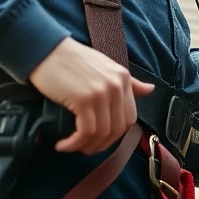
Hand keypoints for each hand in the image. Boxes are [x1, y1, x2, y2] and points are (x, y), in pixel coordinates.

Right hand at [28, 37, 154, 154]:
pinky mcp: (84, 99)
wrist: (47, 50)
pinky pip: (86, 132)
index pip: (129, 118)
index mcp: (123, 78)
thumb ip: (129, 82)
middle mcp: (116, 85)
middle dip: (101, 144)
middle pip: (117, 129)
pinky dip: (74, 144)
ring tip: (72, 147)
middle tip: (85, 148)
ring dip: (86, 147)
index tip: (99, 139)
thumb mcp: (105, 67)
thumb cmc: (72, 60)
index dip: (114, 135)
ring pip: (102, 134)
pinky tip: (63, 145)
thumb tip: (151, 89)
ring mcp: (101, 92)